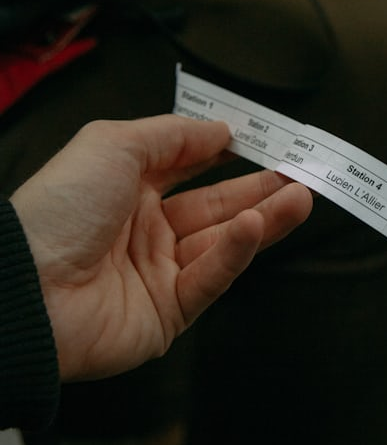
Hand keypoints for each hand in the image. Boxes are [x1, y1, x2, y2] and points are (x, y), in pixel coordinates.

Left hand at [10, 116, 312, 381]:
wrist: (27, 288)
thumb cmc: (61, 208)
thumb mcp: (112, 145)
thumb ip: (171, 135)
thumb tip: (219, 130)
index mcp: (125, 190)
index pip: (186, 168)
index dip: (223, 155)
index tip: (264, 141)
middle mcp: (144, 232)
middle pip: (214, 207)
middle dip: (259, 189)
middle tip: (301, 173)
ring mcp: (158, 275)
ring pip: (222, 243)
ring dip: (264, 218)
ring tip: (301, 197)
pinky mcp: (168, 315)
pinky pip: (209, 279)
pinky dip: (235, 252)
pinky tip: (258, 225)